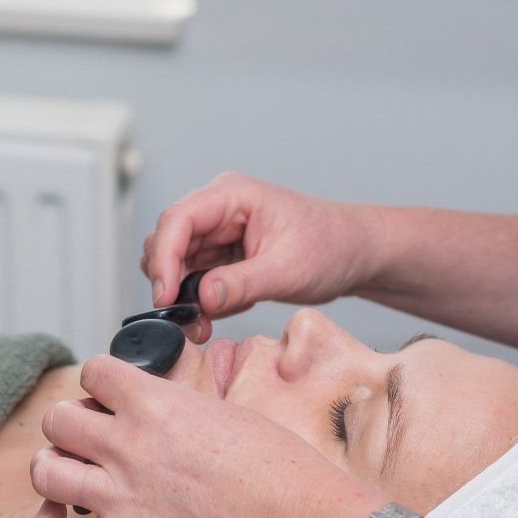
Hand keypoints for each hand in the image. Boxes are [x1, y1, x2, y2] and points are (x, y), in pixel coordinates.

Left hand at [28, 354, 381, 517]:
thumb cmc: (278, 465)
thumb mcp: (223, 409)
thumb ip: (173, 407)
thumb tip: (153, 410)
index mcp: (156, 402)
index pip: (92, 371)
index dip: (99, 384)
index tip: (111, 400)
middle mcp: (130, 445)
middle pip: (57, 419)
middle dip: (70, 424)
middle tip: (92, 439)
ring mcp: (123, 497)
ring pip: (45, 471)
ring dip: (53, 468)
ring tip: (71, 473)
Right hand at [140, 173, 379, 341]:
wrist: (354, 254)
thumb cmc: (331, 247)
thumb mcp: (288, 270)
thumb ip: (242, 284)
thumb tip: (200, 297)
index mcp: (232, 195)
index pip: (177, 219)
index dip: (163, 258)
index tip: (165, 297)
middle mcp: (217, 209)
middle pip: (166, 240)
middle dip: (168, 281)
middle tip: (185, 318)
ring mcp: (217, 232)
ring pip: (174, 262)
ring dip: (181, 295)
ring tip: (202, 322)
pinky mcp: (220, 254)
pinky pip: (192, 278)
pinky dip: (196, 301)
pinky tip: (215, 315)